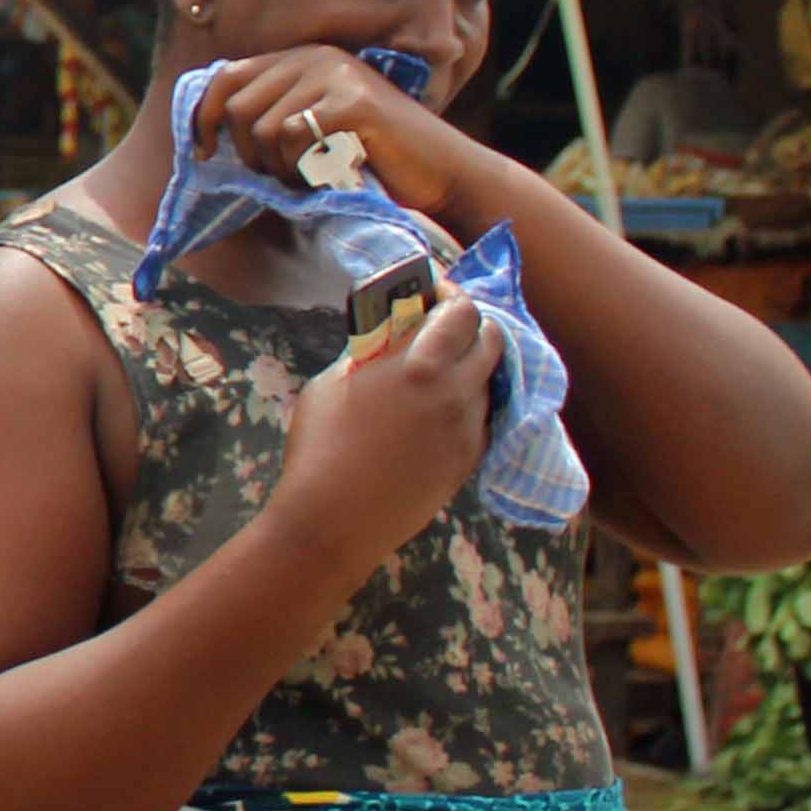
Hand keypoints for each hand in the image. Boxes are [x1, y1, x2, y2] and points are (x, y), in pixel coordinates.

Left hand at [189, 45, 479, 222]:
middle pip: (238, 107)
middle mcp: (315, 57)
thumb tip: (202, 132)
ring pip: (262, 128)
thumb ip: (269, 116)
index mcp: (301, 58)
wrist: (440, 171)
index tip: (203, 152)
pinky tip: (328, 172)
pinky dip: (301, 167)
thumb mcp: (312, 128)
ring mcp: (336, 75)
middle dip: (248, 153)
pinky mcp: (352, 101)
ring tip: (311, 174)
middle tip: (281, 174)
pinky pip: (292, 137)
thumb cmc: (372, 158)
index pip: (225, 77)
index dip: (204, 116)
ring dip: (278, 167)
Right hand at [266, 293, 497, 570]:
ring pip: (489, 380)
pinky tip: (441, 409)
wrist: (334, 520)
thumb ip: (371, 353)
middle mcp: (456, 393)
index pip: (462, 311)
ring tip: (439, 370)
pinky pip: (483, 417)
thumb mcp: (334, 382)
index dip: (451, 293)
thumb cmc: (319, 446)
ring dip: (471, 366)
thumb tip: (389, 335)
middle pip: (491, 341)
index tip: (433, 290)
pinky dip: (469, 402)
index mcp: (420, 366)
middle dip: (471, 326)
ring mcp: (468, 429)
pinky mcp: (469, 459)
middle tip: (444, 326)